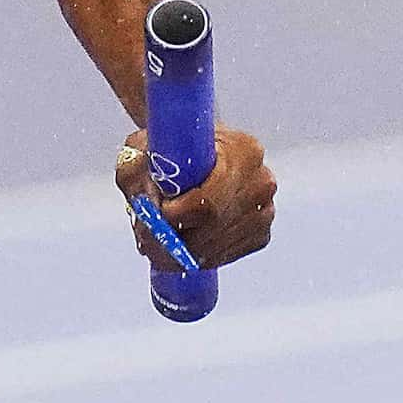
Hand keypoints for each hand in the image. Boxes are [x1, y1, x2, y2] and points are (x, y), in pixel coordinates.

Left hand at [115, 125, 275, 269]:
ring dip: (181, 253)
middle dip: (174, 241)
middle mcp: (262, 181)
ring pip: (216, 247)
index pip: (208, 201)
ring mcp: (265, 210)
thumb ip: (137, 172)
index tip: (154, 215)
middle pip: (213, 228)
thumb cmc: (170, 146)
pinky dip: (198, 256)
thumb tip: (147, 208)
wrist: (198, 148)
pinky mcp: (260, 234)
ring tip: (156, 243)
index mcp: (243, 151)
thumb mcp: (145, 147)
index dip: (176, 216)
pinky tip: (181, 243)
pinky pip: (225, 255)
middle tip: (145, 242)